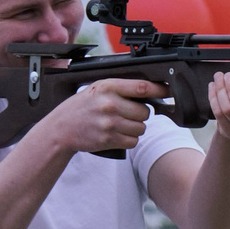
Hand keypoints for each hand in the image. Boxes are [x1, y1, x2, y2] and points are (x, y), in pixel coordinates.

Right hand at [39, 77, 163, 154]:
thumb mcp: (97, 89)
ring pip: (141, 128)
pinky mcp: (109, 139)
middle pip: (145, 112)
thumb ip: (120, 89)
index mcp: (108, 87)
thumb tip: (149, 91)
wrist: (61, 128)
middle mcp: (110, 104)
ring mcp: (109, 123)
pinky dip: (129, 139)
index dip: (159, 90)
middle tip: (127, 114)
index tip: (168, 91)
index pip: (142, 87)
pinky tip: (117, 134)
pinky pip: (133, 141)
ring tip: (120, 124)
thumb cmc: (81, 108)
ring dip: (135, 128)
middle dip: (140, 114)